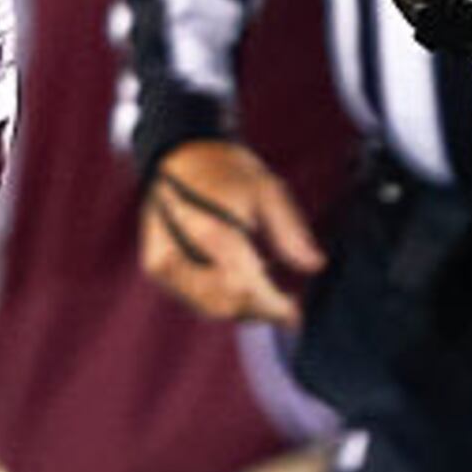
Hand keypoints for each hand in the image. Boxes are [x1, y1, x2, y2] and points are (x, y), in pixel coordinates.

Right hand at [139, 138, 324, 324]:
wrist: (180, 155)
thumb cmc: (227, 169)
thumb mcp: (268, 189)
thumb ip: (291, 231)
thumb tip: (314, 266)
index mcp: (208, 233)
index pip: (244, 288)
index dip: (274, 307)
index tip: (297, 316)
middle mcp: (178, 254)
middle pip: (226, 304)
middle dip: (260, 310)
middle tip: (288, 308)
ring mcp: (163, 264)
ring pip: (210, 307)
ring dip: (242, 308)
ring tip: (268, 291)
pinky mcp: (157, 269)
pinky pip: (194, 298)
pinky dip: (222, 298)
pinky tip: (243, 280)